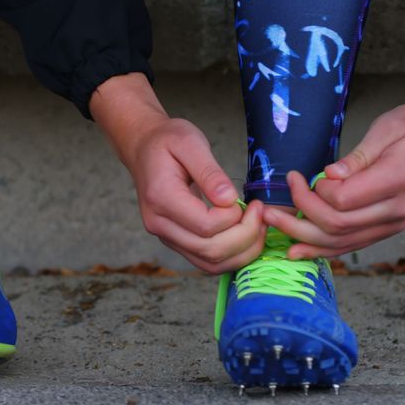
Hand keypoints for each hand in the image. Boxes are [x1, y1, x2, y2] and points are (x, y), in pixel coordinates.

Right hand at [126, 118, 266, 272]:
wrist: (143, 148)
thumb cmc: (167, 140)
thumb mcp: (189, 142)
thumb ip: (210, 172)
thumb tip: (229, 200)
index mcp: (161, 198)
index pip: (205, 226)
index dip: (234, 218)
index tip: (249, 201)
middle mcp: (159, 224)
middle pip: (210, 250)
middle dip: (246, 237)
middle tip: (260, 213)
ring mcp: (166, 236)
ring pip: (210, 263)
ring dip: (242, 252)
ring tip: (259, 226)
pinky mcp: (175, 241)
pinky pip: (207, 262)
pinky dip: (232, 256)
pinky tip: (246, 236)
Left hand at [265, 105, 404, 258]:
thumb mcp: (388, 129)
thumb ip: (358, 157)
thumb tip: (328, 176)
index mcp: (397, 181)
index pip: (342, 201)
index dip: (313, 193)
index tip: (299, 177)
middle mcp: (397, 210)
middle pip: (336, 226)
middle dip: (297, 218)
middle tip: (270, 205)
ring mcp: (394, 224)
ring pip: (341, 242)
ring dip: (303, 238)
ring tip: (273, 227)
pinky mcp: (388, 228)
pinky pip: (352, 246)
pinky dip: (322, 250)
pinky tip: (298, 250)